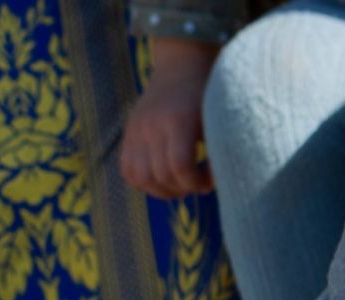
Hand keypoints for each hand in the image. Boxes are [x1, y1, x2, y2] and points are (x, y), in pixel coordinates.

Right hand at [120, 38, 217, 199]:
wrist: (182, 64)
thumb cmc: (209, 92)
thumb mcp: (218, 117)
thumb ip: (217, 148)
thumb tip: (212, 183)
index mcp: (179, 119)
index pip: (180, 165)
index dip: (195, 182)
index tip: (208, 182)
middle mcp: (153, 125)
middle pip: (160, 175)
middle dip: (181, 188)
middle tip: (195, 185)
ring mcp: (136, 130)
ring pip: (140, 177)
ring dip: (159, 190)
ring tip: (177, 186)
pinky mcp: (128, 134)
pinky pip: (127, 170)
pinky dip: (142, 182)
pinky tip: (160, 179)